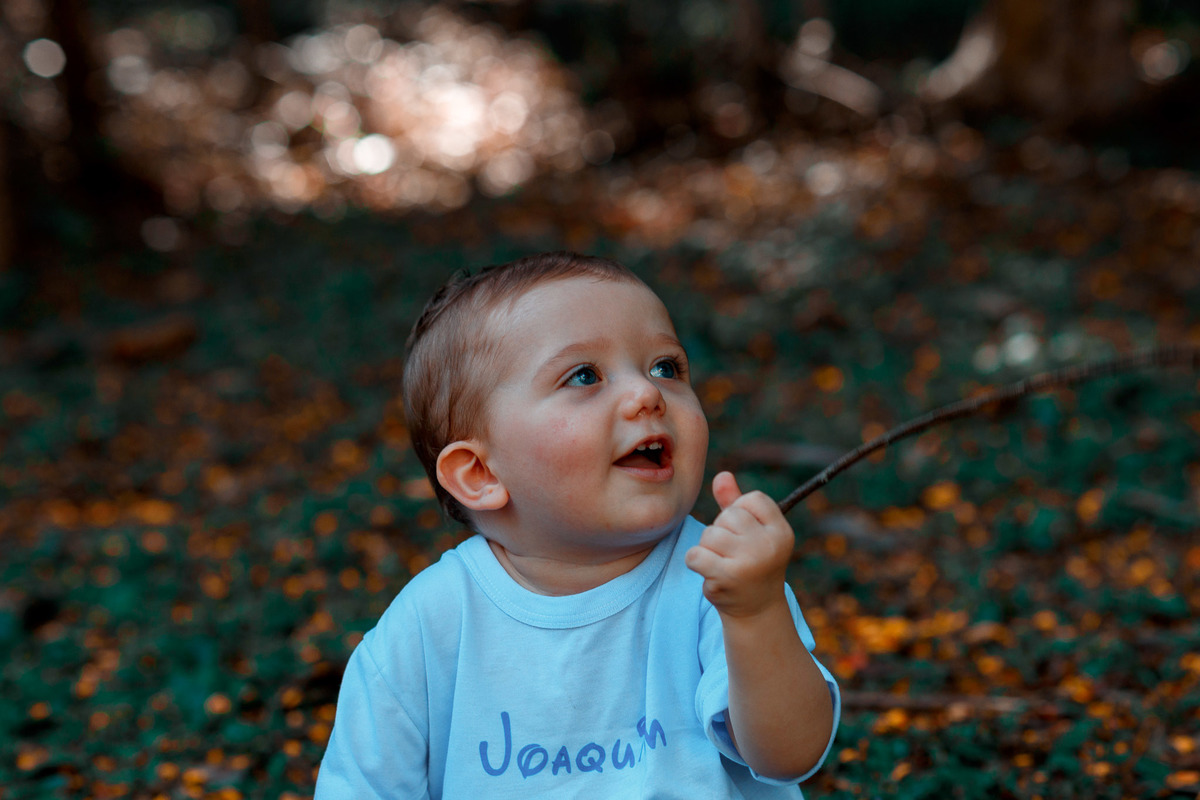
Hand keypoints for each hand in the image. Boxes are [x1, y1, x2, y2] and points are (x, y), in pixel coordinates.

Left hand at [684, 471, 794, 617]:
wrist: (756, 611)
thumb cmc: (753, 564)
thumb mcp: (752, 532)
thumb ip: (736, 502)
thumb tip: (721, 475)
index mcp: (781, 531)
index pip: (753, 499)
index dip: (741, 512)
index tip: (747, 534)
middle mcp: (769, 545)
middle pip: (728, 515)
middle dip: (722, 531)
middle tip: (733, 553)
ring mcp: (749, 561)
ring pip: (709, 534)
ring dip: (708, 548)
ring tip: (722, 563)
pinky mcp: (727, 577)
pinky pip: (695, 554)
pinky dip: (695, 562)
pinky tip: (710, 573)